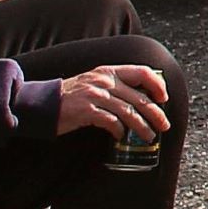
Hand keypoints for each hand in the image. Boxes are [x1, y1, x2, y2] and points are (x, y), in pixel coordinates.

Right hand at [55, 64, 169, 140]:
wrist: (43, 103)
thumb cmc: (73, 96)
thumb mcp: (96, 83)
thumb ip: (116, 86)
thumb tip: (143, 101)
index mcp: (109, 71)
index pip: (142, 72)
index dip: (157, 84)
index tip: (164, 98)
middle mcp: (104, 81)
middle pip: (139, 97)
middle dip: (155, 114)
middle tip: (164, 126)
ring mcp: (94, 95)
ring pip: (128, 112)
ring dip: (142, 127)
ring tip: (149, 136)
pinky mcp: (86, 110)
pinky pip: (110, 122)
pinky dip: (119, 131)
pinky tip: (121, 137)